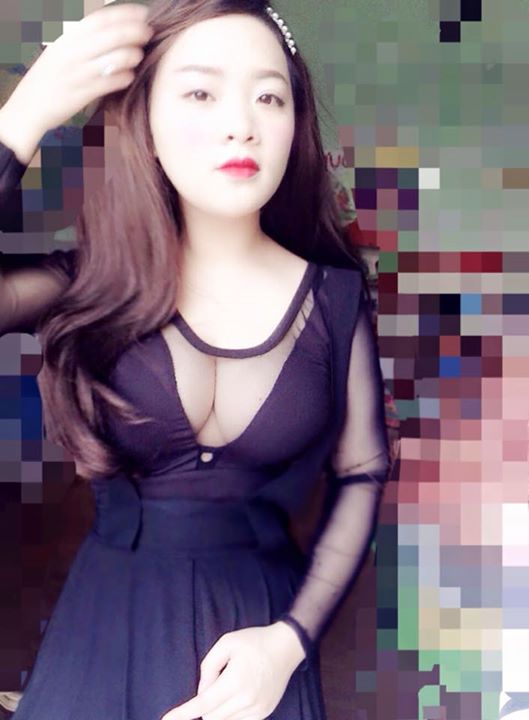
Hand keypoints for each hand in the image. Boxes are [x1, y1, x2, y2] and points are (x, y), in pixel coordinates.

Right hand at [4, 3, 152, 138]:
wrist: (29, 107)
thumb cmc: (49, 79)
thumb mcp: (61, 52)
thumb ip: (83, 42)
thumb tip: (111, 31)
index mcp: (67, 39)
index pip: (99, 19)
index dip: (124, 13)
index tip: (142, 13)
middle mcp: (72, 53)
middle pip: (111, 36)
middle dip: (134, 32)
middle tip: (148, 33)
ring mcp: (77, 73)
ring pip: (113, 59)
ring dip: (131, 55)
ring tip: (139, 56)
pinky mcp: (82, 94)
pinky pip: (109, 83)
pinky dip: (123, 78)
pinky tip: (130, 77)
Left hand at [160, 623, 305, 719]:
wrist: (286, 648)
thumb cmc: (255, 641)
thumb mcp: (227, 643)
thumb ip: (209, 666)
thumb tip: (202, 691)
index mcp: (235, 681)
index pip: (202, 704)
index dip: (182, 714)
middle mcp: (246, 700)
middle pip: (210, 716)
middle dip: (204, 705)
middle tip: (217, 680)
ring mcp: (257, 710)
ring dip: (216, 710)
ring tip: (229, 686)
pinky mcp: (263, 714)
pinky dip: (229, 715)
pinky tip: (236, 696)